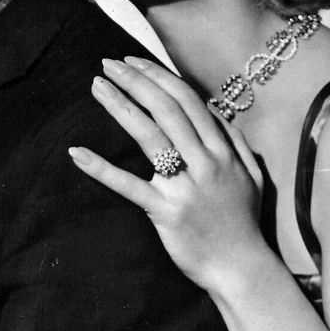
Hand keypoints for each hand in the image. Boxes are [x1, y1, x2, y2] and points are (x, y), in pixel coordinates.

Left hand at [69, 56, 265, 297]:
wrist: (242, 269)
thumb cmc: (243, 221)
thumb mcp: (251, 174)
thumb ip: (234, 139)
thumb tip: (213, 108)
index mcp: (222, 150)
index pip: (187, 100)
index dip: (159, 76)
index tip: (133, 61)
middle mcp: (205, 162)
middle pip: (166, 109)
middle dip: (136, 81)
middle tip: (108, 64)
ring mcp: (185, 187)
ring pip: (149, 136)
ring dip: (121, 107)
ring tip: (97, 86)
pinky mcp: (165, 212)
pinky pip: (129, 186)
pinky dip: (101, 169)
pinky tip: (77, 152)